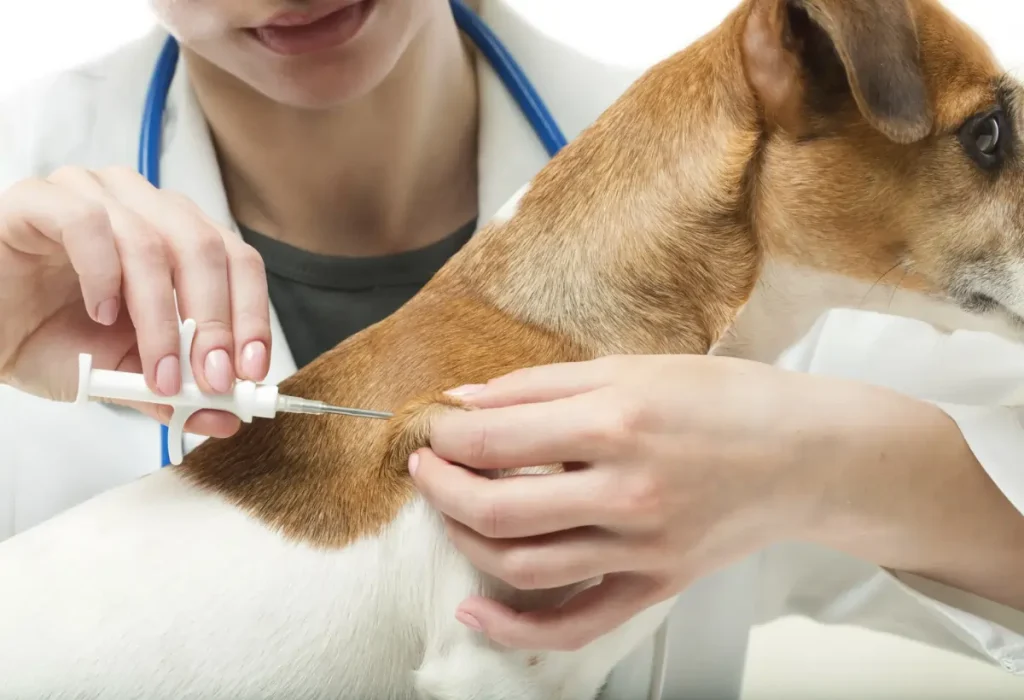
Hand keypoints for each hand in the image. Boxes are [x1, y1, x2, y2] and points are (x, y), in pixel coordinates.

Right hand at [0, 166, 270, 435]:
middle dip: (215, 322)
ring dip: (162, 317)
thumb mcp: (123, 375)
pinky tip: (101, 313)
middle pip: (205, 249)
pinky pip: (88, 224)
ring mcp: (93, 194)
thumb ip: (174, 390)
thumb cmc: (49, 338)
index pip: (237, 262)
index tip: (252, 371)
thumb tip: (227, 417)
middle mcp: (143, 206)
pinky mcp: (40, 200)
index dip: (252, 316)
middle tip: (212, 378)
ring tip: (158, 370)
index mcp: (176, 236)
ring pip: (153, 241)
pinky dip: (104, 275)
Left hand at [410, 354, 878, 649]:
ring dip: (464, 540)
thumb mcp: (632, 367)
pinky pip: (576, 623)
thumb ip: (542, 385)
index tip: (433, 430)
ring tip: (449, 512)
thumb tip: (469, 402)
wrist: (807, 455)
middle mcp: (626, 492)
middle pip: (495, 509)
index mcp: (616, 422)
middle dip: (440, 487)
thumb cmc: (725, 401)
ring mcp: (641, 548)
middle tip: (425, 467)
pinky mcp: (655, 585)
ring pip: (522, 565)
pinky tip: (475, 611)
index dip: (445, 438)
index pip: (494, 441)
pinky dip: (517, 629)